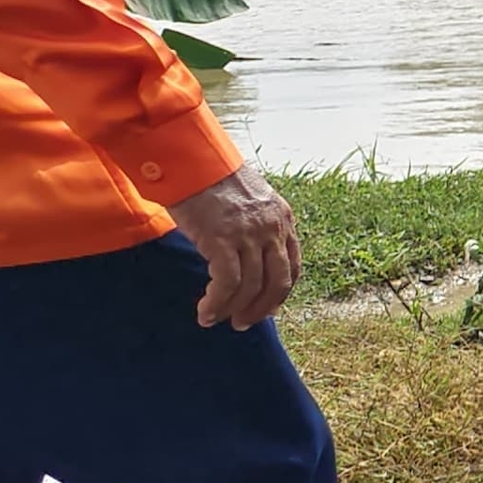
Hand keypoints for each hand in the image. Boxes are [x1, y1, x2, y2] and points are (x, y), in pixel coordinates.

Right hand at [169, 162, 300, 327]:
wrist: (189, 159)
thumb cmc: (211, 179)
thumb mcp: (247, 200)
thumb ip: (255, 225)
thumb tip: (248, 257)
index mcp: (282, 218)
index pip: (292, 265)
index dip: (279, 292)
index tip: (266, 308)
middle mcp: (272, 227)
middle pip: (277, 282)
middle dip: (261, 308)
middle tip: (243, 323)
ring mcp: (249, 234)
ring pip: (251, 287)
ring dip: (233, 310)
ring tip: (216, 320)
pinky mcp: (222, 239)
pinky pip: (226, 283)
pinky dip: (217, 303)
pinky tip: (205, 311)